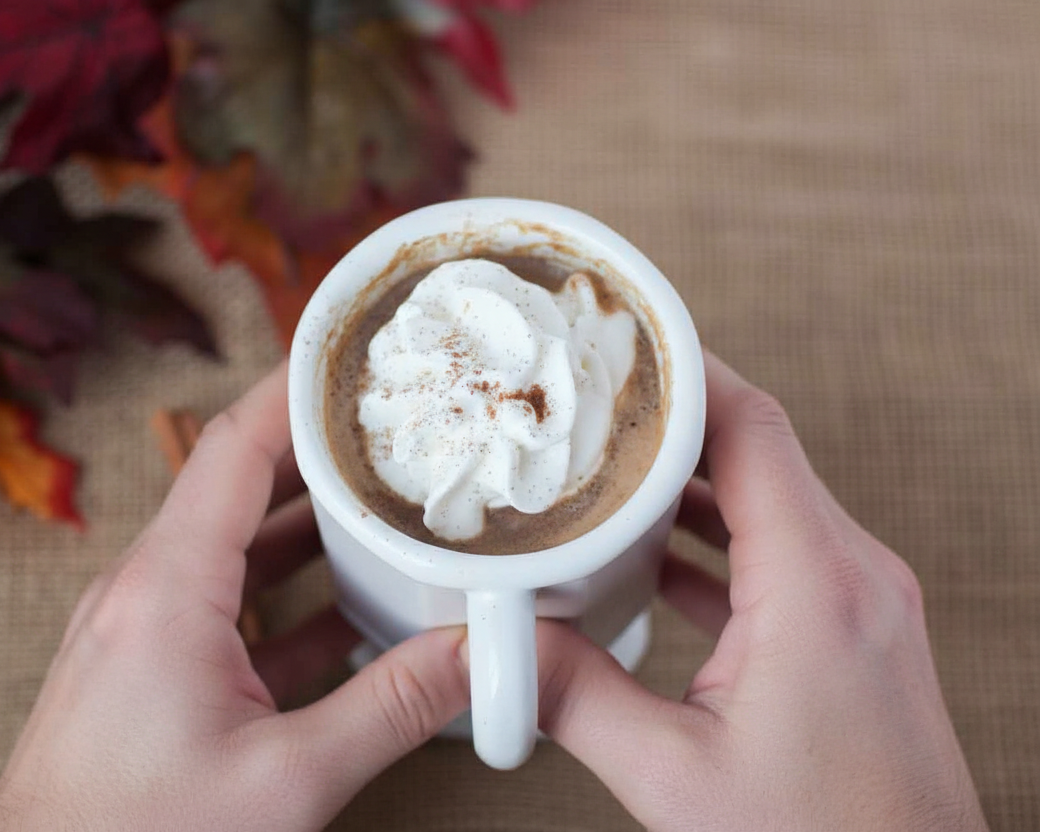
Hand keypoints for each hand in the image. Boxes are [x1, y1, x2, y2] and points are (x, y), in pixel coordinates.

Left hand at [0, 363, 469, 831]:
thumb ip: (392, 708)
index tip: (355, 348)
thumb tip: (480, 656)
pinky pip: (225, 606)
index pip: (237, 445)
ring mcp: (140, 630)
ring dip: (308, 526)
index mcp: (167, 589)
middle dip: (322, 451)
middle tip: (397, 424)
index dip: (298, 386)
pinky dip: (286, 594)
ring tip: (388, 505)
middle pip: (241, 485)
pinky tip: (349, 611)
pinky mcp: (147, 670)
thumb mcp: (287, 781)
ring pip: (235, 547)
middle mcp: (144, 591)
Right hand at [533, 351, 988, 830]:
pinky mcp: (854, 629)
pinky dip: (714, 533)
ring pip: (768, 495)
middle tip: (593, 394)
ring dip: (690, 475)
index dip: (684, 371)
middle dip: (671, 413)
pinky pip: (778, 548)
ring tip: (610, 463)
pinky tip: (651, 552)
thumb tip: (501, 647)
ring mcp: (861, 600)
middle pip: (758, 447)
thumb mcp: (675, 778)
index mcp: (817, 588)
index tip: (621, 339)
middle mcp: (854, 575)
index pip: (750, 430)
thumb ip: (579, 699)